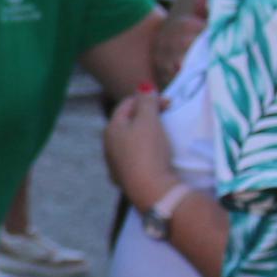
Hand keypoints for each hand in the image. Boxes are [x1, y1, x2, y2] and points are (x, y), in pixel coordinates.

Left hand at [103, 87, 176, 206]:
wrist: (151, 190)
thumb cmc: (148, 150)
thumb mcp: (149, 120)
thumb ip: (147, 101)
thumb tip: (143, 87)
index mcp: (111, 129)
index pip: (126, 105)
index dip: (147, 98)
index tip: (168, 101)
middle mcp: (108, 146)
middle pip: (127, 124)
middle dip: (145, 116)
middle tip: (165, 116)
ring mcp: (114, 165)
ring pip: (129, 142)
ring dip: (144, 135)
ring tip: (161, 135)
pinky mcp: (125, 180)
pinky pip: (134, 159)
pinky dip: (143, 152)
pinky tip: (152, 155)